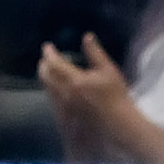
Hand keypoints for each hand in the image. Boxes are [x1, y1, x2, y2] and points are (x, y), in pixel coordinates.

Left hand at [38, 33, 137, 159]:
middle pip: (45, 77)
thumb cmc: (117, 98)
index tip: (47, 47)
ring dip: (47, 80)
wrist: (119, 127)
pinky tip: (58, 93)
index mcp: (75, 80)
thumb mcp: (109, 71)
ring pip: (48, 91)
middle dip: (43, 66)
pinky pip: (53, 104)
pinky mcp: (64, 121)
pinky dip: (53, 94)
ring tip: (50, 75)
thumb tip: (87, 37)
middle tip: (46, 60)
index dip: (48, 53)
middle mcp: (64, 95)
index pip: (54, 63)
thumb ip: (95, 53)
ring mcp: (63, 109)